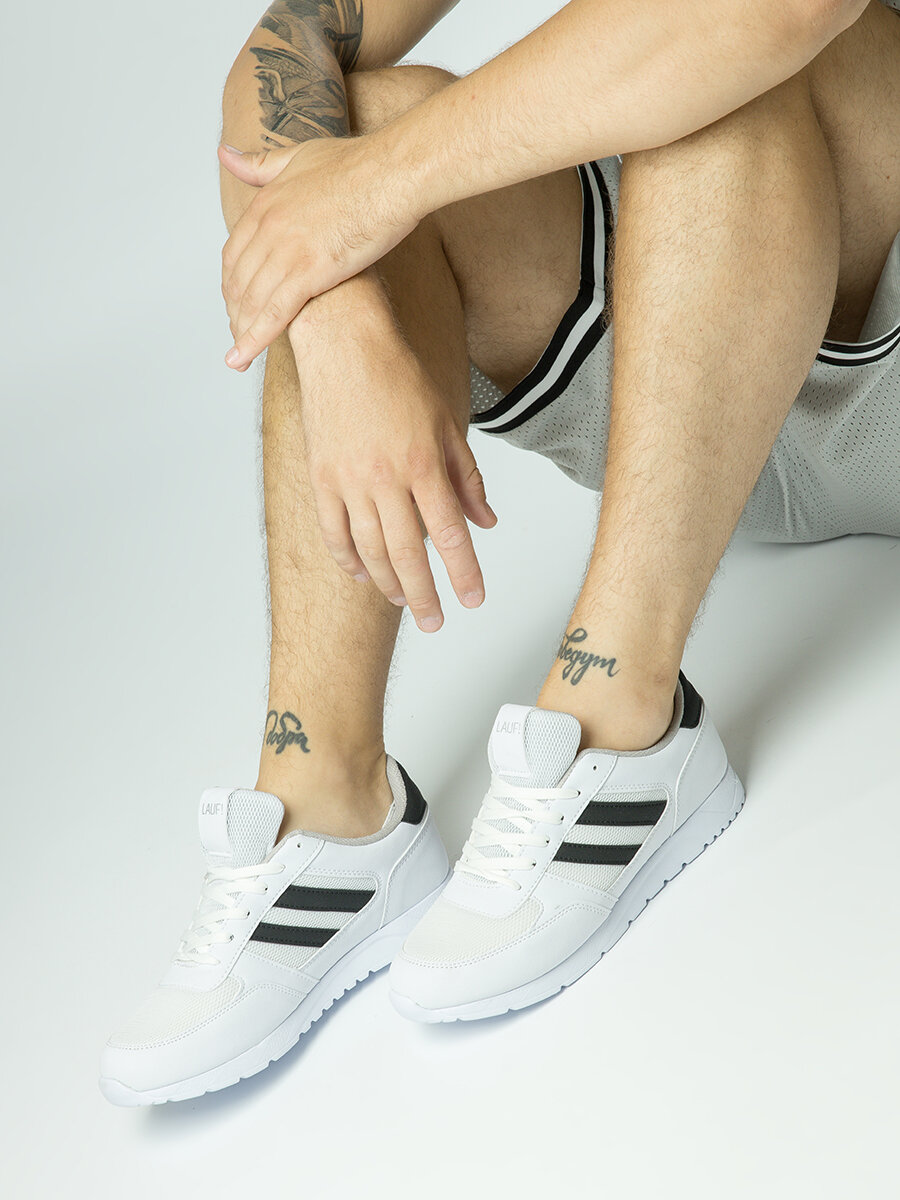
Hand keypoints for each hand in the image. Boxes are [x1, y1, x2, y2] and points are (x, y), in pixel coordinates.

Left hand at [220, 136, 418, 371]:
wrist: (393, 174)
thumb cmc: (359, 164)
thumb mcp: (297, 156)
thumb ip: (260, 164)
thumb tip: (224, 155)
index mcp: (264, 204)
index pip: (233, 253)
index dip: (231, 283)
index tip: (235, 302)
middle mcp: (267, 228)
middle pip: (238, 282)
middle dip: (235, 313)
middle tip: (238, 335)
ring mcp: (286, 251)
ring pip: (251, 302)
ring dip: (242, 332)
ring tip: (239, 356)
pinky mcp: (309, 272)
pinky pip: (274, 313)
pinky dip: (255, 339)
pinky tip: (243, 357)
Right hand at [289, 294, 496, 632]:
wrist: (344, 344)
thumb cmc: (398, 378)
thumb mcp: (446, 425)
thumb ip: (466, 478)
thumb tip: (486, 522)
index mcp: (423, 465)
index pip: (449, 534)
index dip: (463, 573)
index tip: (474, 599)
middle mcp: (386, 479)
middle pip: (407, 554)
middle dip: (425, 595)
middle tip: (435, 621)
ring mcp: (348, 481)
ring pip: (369, 550)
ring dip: (389, 584)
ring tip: (404, 603)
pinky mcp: (321, 477)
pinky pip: (333, 532)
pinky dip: (348, 559)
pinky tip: (363, 575)